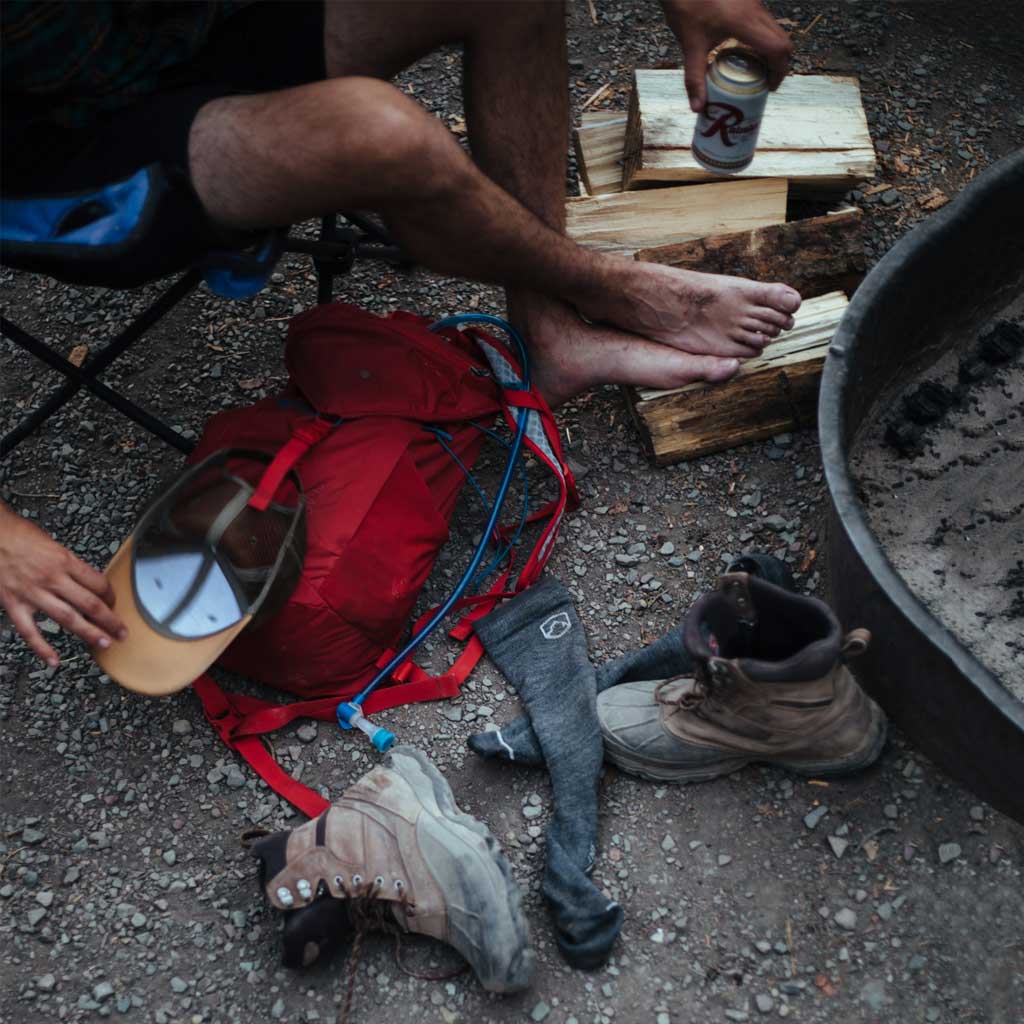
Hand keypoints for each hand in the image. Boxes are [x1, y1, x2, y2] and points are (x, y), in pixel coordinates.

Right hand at [0, 503, 125, 666]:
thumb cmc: (17, 534)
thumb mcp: (52, 544)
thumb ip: (68, 564)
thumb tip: (85, 580)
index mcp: (65, 561)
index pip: (98, 583)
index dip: (112, 597)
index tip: (116, 604)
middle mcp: (52, 578)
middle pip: (90, 604)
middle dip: (110, 621)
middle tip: (122, 633)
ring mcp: (32, 593)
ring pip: (68, 618)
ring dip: (89, 633)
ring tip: (104, 644)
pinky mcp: (13, 603)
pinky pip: (30, 631)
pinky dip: (42, 648)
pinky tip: (54, 660)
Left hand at [660, 0, 793, 111]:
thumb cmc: (686, 5)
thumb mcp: (690, 45)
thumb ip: (695, 78)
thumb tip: (698, 108)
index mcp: (745, 22)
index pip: (778, 49)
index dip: (779, 71)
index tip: (769, 87)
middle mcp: (756, 10)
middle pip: (782, 40)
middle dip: (777, 64)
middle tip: (763, 82)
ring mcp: (753, 2)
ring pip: (774, 29)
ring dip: (769, 51)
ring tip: (752, 69)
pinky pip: (763, 21)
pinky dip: (761, 39)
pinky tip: (741, 49)